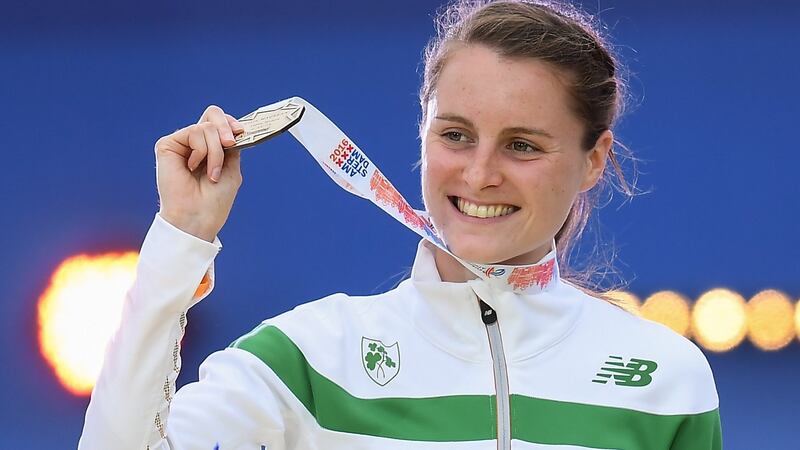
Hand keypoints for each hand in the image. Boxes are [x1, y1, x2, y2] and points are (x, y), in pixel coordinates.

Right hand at [154, 105, 244, 241]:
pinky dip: (202, 151)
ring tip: (211, 173)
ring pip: (206, 127)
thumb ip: (232, 146)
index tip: (242, 132)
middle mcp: (195, 143)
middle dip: (226, 126)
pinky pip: (193, 132)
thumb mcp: (231, 168)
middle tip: (230, 144)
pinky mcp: (167, 145)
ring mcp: (181, 143)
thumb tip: (234, 127)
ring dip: (215, 152)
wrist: (198, 217)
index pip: (221, 122)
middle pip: (212, 113)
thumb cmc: (214, 200)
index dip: (232, 122)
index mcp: (211, 148)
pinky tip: (194, 167)